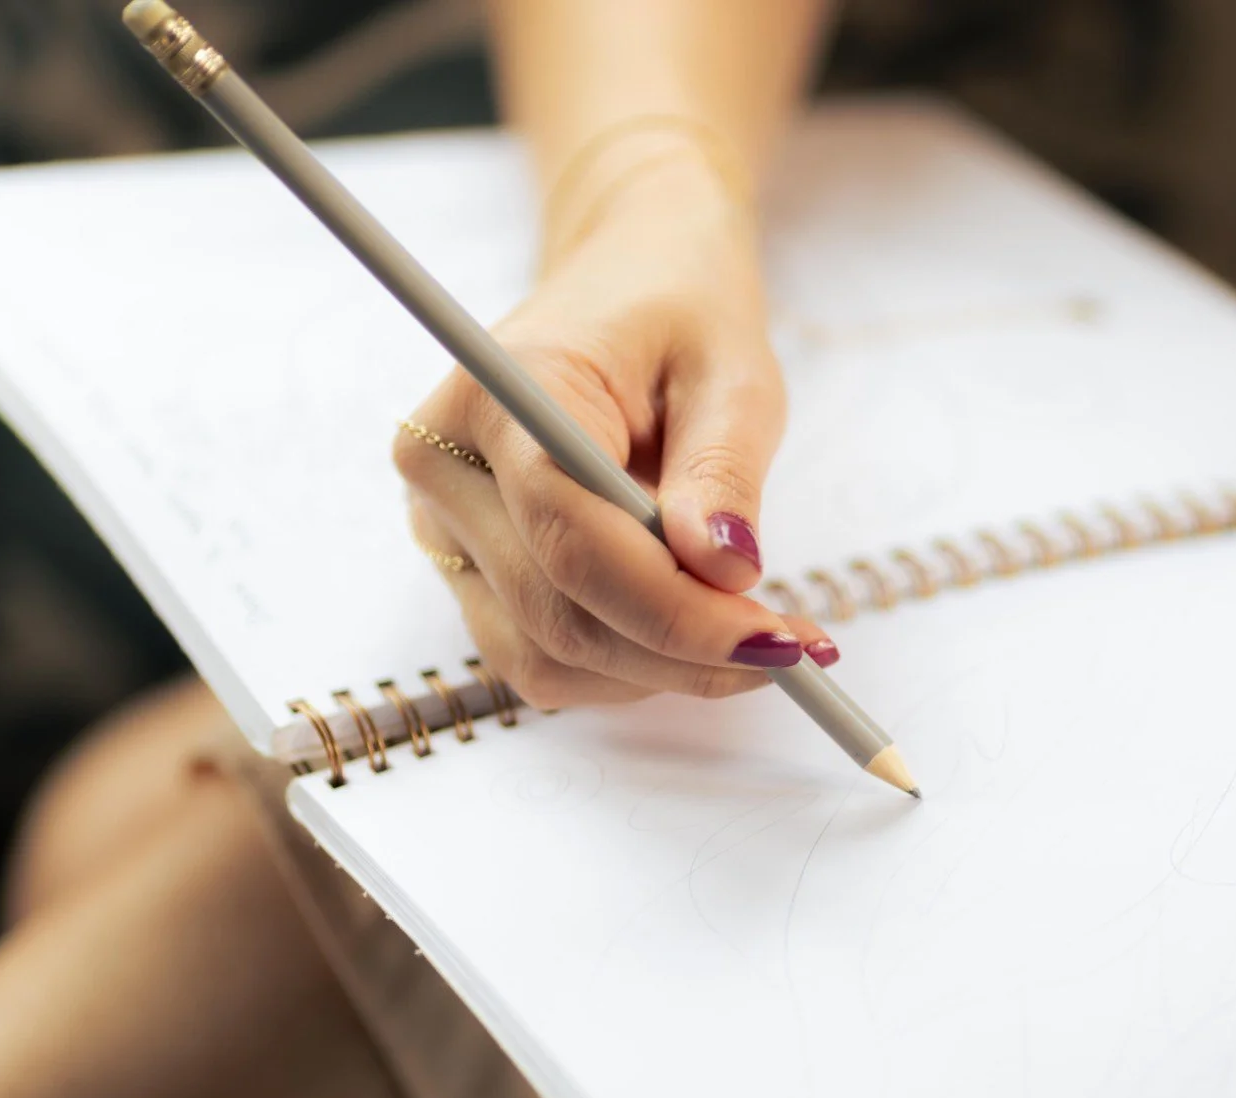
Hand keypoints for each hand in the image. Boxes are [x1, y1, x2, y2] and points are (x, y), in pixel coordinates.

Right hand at [395, 154, 835, 709]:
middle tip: (792, 651)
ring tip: (753, 635)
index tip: (778, 641)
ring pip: (546, 655)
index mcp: (503, 390)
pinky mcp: (468, 568)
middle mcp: (446, 463)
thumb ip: (723, 471)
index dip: (677, 611)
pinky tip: (693, 631)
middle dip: (685, 652)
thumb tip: (723, 571)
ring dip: (660, 672)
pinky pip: (541, 658)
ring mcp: (443, 524)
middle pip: (557, 611)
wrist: (627, 288)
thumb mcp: (732, 372)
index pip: (571, 538)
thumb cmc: (680, 314)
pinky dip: (627, 668)